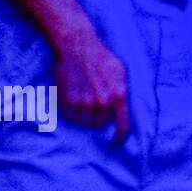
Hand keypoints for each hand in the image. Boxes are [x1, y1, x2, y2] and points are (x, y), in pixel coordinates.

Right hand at [52, 23, 130, 142]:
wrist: (78, 47)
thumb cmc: (102, 58)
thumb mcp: (121, 72)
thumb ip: (123, 92)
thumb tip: (123, 110)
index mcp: (119, 95)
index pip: (123, 126)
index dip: (121, 137)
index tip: (117, 143)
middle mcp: (102, 102)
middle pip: (102, 124)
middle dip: (101, 118)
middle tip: (96, 105)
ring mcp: (84, 103)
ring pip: (86, 122)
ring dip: (86, 116)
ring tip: (85, 100)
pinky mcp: (68, 101)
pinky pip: (71, 117)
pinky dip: (73, 113)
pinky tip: (74, 99)